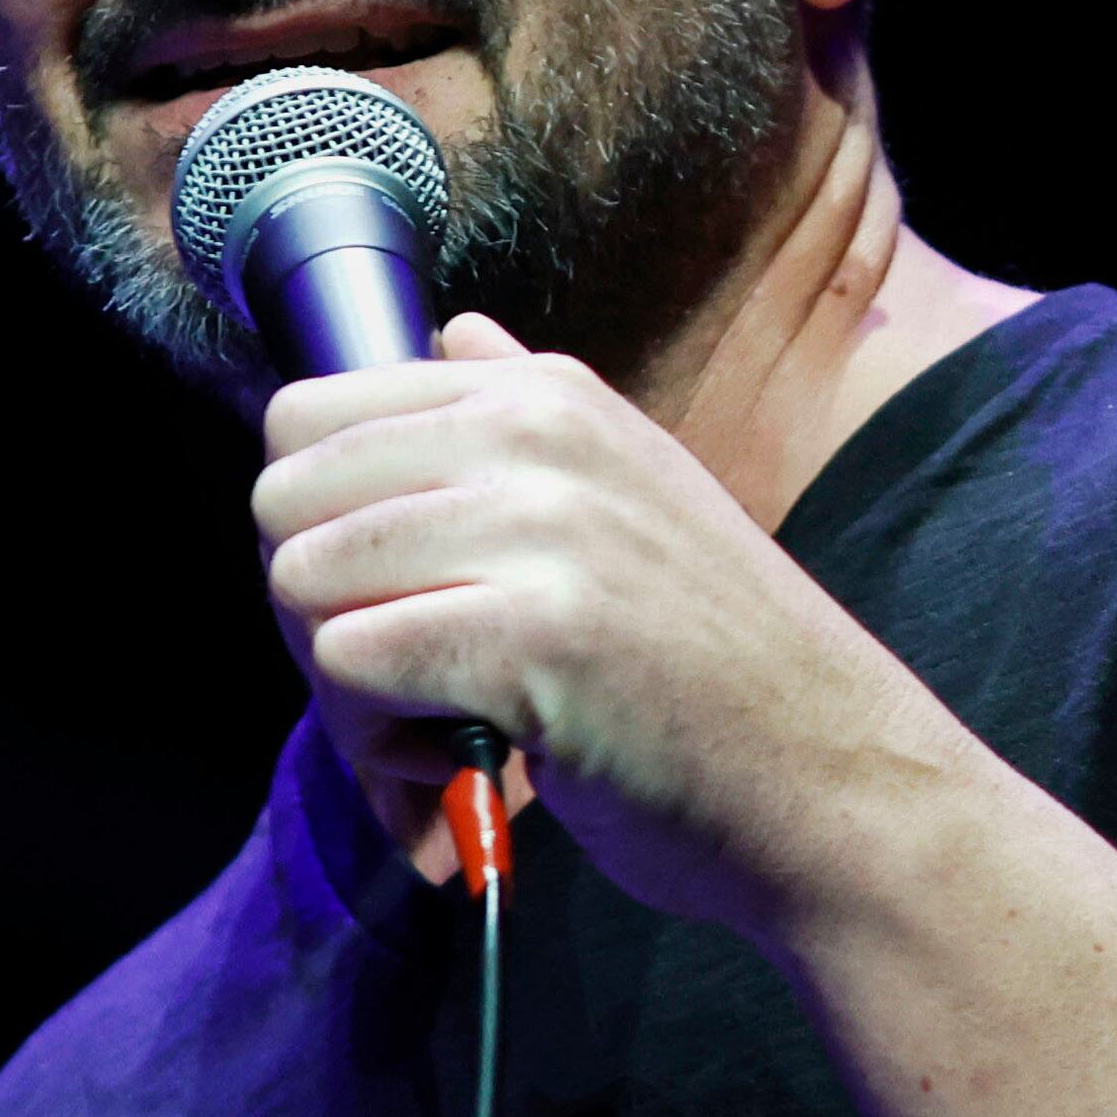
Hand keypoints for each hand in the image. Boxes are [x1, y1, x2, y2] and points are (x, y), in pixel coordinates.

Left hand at [251, 315, 947, 929]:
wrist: (835, 780)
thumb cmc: (719, 667)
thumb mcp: (636, 491)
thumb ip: (530, 413)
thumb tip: (449, 336)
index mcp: (549, 395)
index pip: (309, 413)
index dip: (315, 523)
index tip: (392, 597)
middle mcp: (537, 436)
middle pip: (281, 495)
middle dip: (311, 603)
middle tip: (401, 676)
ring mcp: (538, 528)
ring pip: (300, 580)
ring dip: (344, 683)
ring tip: (445, 723)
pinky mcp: (528, 634)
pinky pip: (349, 666)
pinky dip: (384, 742)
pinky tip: (473, 757)